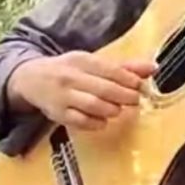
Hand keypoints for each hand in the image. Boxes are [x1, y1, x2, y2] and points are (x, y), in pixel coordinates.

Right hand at [7, 51, 156, 130]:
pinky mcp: (58, 114)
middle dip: (123, 95)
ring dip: (111, 109)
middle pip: (103, 88)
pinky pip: (80, 121)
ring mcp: (63, 97)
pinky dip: (95, 123)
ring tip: (118, 109)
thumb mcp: (92, 63)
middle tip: (135, 100)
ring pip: (92, 105)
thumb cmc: (68, 70)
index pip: (109, 69)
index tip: (140, 85)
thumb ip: (122, 67)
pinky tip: (103, 121)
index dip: (128, 79)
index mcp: (81, 61)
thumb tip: (153, 68)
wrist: (31, 79)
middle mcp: (70, 77)